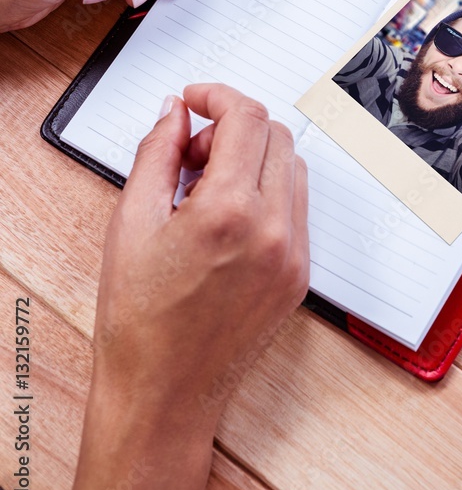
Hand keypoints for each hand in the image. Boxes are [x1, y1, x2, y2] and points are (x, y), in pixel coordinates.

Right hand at [62, 83, 308, 489]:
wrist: (165, 393)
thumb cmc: (140, 318)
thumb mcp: (131, 222)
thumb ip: (157, 153)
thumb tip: (175, 112)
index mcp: (230, 212)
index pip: (246, 118)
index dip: (217, 96)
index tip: (194, 100)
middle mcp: (274, 230)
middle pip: (275, 135)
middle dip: (233, 128)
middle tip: (191, 154)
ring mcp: (294, 254)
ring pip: (292, 167)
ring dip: (254, 157)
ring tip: (206, 190)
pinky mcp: (300, 275)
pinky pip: (297, 206)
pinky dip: (268, 190)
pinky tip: (228, 216)